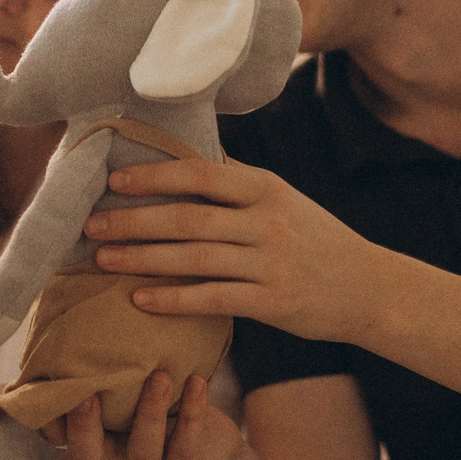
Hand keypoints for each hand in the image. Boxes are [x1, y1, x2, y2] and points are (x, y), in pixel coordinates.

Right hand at [42, 371, 240, 459]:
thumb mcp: (133, 383)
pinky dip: (192, 411)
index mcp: (97, 431)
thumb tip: (85, 304)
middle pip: (87, 452)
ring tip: (160, 376)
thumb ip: (110, 362)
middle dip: (84, 424)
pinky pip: (186, 444)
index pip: (59, 434)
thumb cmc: (163, 401)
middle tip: (87, 393)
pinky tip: (196, 382)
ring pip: (142, 450)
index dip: (48, 418)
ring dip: (149, 411)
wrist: (212, 448)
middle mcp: (116, 452)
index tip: (44, 388)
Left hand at [85, 159, 387, 344]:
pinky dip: (173, 299)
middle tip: (91, 224)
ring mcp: (269, 263)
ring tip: (101, 260)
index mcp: (265, 188)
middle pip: (188, 217)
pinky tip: (140, 299)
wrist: (369, 288)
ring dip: (142, 258)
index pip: (201, 174)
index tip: (113, 181)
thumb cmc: (316, 240)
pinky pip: (212, 299)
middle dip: (134, 220)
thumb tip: (184, 156)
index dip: (154, 176)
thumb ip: (237, 183)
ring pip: (194, 258)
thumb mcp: (284, 200)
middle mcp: (266, 221)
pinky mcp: (272, 302)